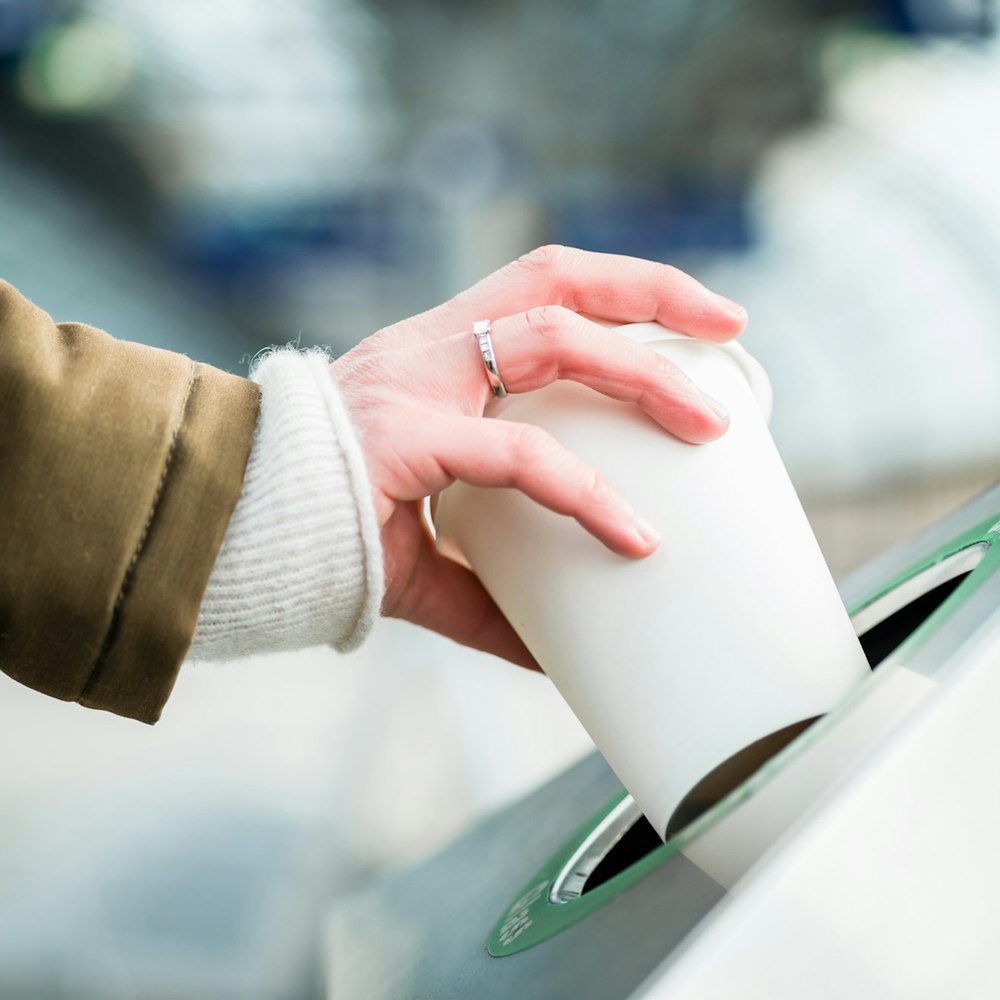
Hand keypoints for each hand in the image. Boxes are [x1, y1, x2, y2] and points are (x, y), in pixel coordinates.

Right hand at [330, 245, 746, 668]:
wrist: (228, 536)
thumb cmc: (320, 530)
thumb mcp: (423, 553)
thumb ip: (488, 591)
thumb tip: (549, 650)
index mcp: (437, 356)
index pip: (539, 285)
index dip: (617, 288)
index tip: (692, 320)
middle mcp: (429, 348)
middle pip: (557, 277)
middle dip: (652, 290)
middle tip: (731, 328)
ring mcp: (415, 384)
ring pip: (552, 337)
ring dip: (642, 370)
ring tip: (711, 420)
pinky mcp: (402, 438)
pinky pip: (514, 455)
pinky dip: (583, 493)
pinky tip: (634, 536)